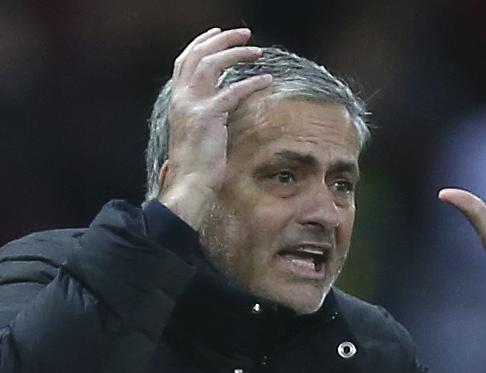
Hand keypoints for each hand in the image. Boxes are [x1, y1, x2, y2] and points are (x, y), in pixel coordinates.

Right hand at [158, 27, 272, 229]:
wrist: (190, 184)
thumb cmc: (197, 165)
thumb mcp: (197, 133)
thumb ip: (206, 114)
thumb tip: (223, 105)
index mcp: (177, 101)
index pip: (184, 62)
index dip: (201, 44)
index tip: (218, 34)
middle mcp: (181, 99)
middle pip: (197, 56)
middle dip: (221, 40)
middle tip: (244, 33)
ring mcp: (192, 106)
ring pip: (211, 65)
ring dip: (235, 53)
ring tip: (257, 50)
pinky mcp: (208, 117)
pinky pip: (233, 92)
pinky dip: (251, 83)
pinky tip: (267, 80)